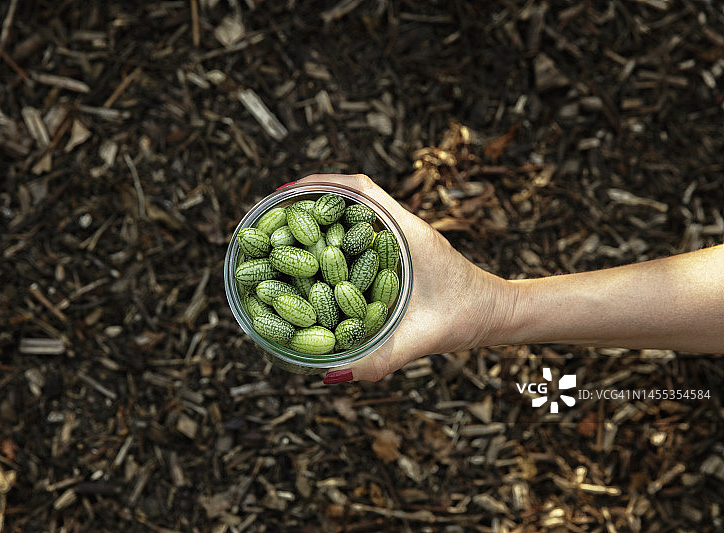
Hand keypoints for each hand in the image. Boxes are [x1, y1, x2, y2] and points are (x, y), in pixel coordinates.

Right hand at [295, 174, 516, 381]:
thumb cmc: (468, 318)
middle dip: (311, 201)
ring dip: (323, 216)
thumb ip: (380, 359)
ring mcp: (403, 236)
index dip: (321, 186)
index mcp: (408, 234)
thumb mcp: (422, 339)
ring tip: (284, 231)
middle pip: (350, 199)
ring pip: (355, 214)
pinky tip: (315, 256)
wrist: (498, 313)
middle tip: (273, 216)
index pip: (361, 192)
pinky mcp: (402, 250)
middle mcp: (404, 227)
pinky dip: (336, 235)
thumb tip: (329, 374)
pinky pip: (362, 233)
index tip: (286, 194)